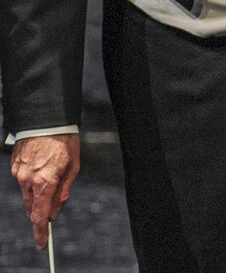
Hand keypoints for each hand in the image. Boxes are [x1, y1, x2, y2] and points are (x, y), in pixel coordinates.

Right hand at [11, 134, 78, 248]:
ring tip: (50, 183)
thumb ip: (63, 192)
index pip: (40, 215)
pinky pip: (23, 182)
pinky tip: (41, 171)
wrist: (47, 120)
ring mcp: (18, 173)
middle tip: (49, 214)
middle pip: (31, 208)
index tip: (42, 243)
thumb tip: (55, 213)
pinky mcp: (14, 167)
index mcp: (45, 181)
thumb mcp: (73, 167)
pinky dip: (31, 182)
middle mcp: (28, 180)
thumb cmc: (64, 141)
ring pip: (26, 195)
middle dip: (40, 213)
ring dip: (36, 197)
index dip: (41, 232)